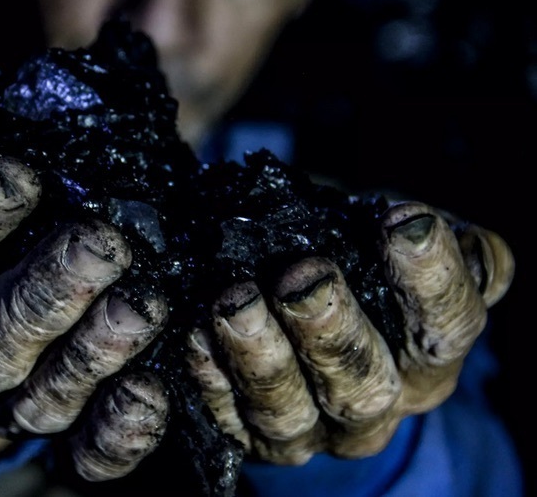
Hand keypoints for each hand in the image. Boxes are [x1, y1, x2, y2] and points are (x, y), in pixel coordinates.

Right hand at [0, 113, 168, 480]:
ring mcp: (2, 409)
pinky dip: (115, 431)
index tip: (16, 176)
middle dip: (44, 293)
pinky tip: (150, 393)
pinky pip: (82, 455)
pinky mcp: (56, 440)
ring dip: (91, 356)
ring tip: (140, 308)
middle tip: (100, 242)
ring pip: (36, 399)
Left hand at [184, 200, 514, 463]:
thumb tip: (458, 238)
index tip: (401, 221)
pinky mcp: (249, 434)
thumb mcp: (401, 239)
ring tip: (236, 302)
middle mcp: (373, 403)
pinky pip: (226, 415)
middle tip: (302, 276)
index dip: (429, 280)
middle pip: (364, 385)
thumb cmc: (357, 253)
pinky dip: (209, 375)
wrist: (294, 287)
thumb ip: (441, 240)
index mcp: (426, 357)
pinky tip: (196, 332)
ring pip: (288, 410)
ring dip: (259, 357)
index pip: (446, 330)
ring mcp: (309, 427)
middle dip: (332, 331)